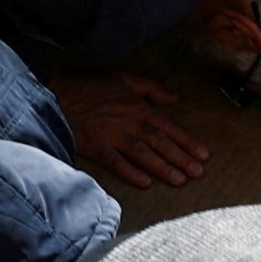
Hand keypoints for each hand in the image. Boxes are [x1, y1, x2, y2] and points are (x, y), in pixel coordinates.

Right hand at [49, 68, 210, 191]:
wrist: (57, 93)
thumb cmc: (90, 86)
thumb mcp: (122, 78)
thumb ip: (150, 88)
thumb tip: (175, 98)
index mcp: (136, 105)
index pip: (167, 125)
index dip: (186, 140)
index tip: (203, 155)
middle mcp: (127, 121)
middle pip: (158, 141)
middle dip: (180, 157)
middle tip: (197, 173)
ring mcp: (111, 134)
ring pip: (141, 153)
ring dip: (161, 167)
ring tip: (179, 180)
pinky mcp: (95, 146)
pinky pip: (115, 161)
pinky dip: (130, 172)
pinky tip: (145, 183)